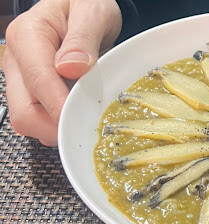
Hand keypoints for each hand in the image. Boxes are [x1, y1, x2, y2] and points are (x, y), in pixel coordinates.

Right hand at [3, 0, 121, 145]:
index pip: (39, 83)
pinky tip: (79, 113)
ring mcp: (22, 81)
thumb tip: (71, 67)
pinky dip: (61, 125)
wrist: (87, 10)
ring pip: (31, 123)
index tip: (84, 119)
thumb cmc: (88, 6)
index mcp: (27, 37)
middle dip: (56, 127)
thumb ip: (84, 38)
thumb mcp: (93, 12)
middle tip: (87, 124)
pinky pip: (41, 122)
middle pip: (25, 114)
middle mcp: (17, 62)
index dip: (61, 108)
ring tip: (86, 114)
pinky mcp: (32, 94)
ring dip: (59, 128)